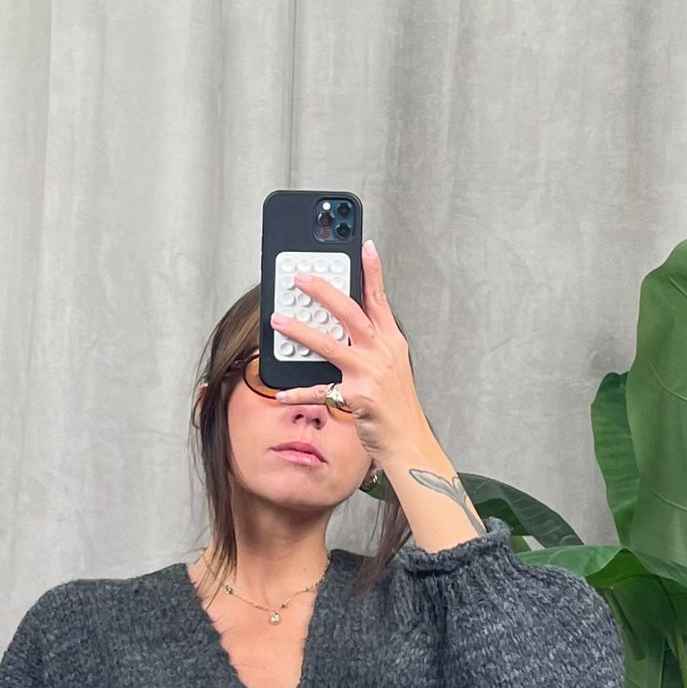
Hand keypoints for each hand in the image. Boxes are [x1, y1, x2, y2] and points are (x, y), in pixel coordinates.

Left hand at [267, 240, 431, 469]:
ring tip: (278, 320)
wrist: (408, 441)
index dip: (372, 272)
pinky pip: (320, 391)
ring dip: (300, 331)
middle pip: (350, 313)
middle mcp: (382, 353)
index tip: (364, 246)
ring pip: (329, 345)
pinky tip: (281, 391)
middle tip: (300, 278)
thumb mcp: (392, 368)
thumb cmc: (397, 406)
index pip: (379, 300)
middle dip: (323, 291)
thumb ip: (372, 346)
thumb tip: (340, 329)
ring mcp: (369, 374)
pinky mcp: (356, 398)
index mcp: (392, 343)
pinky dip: (298, 392)